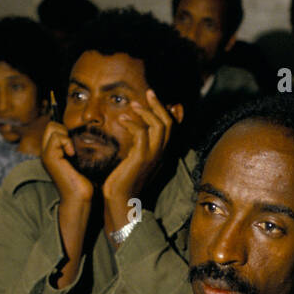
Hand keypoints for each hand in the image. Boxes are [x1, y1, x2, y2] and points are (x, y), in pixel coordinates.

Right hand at [40, 120, 93, 206]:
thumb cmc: (83, 182)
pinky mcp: (49, 157)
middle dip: (65, 129)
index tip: (75, 144)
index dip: (66, 130)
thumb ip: (76, 148)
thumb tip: (86, 134)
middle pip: (51, 125)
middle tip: (73, 145)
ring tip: (72, 151)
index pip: (53, 128)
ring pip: (52, 128)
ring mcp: (46, 154)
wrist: (79, 197)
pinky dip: (67, 142)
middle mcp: (46, 152)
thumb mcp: (80, 160)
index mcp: (52, 152)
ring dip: (66, 136)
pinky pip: (56, 137)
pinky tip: (72, 155)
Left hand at [102, 89, 175, 228]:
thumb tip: (137, 128)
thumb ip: (138, 144)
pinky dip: (132, 123)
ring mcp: (152, 156)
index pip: (172, 127)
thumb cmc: (123, 181)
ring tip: (133, 104)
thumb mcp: (134, 158)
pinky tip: (122, 119)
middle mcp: (161, 154)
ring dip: (146, 111)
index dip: (167, 110)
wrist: (120, 201)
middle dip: (158, 105)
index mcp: (161, 153)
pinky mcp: (141, 158)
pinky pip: (141, 133)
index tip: (153, 98)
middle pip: (168, 123)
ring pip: (159, 126)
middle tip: (148, 92)